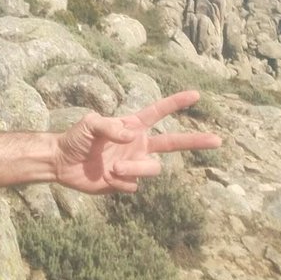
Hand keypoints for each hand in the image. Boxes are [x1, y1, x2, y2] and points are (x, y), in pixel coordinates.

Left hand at [53, 90, 221, 193]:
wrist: (62, 163)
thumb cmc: (75, 138)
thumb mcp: (89, 124)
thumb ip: (110, 126)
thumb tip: (133, 137)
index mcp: (132, 125)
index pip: (158, 112)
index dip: (176, 103)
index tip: (196, 94)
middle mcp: (138, 144)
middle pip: (174, 143)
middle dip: (196, 141)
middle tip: (218, 139)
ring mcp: (134, 164)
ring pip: (152, 169)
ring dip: (134, 169)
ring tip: (112, 168)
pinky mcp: (127, 183)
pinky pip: (133, 186)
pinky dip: (119, 182)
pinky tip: (105, 178)